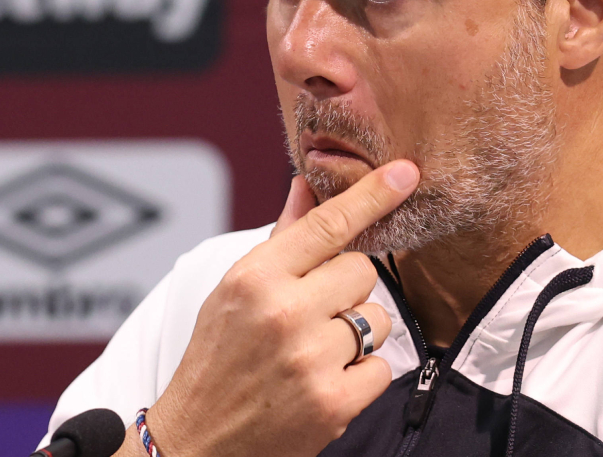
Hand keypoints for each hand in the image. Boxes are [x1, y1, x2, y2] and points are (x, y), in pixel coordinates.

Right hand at [144, 160, 419, 456]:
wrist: (197, 441)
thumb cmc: (216, 360)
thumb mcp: (235, 291)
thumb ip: (282, 238)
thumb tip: (308, 186)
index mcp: (255, 278)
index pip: (327, 225)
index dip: (371, 195)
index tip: (404, 173)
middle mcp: (283, 314)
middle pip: (362, 272)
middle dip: (346, 290)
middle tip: (312, 314)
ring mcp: (310, 359)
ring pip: (378, 320)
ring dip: (357, 334)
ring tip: (314, 352)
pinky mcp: (333, 403)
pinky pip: (382, 368)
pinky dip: (361, 376)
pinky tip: (324, 382)